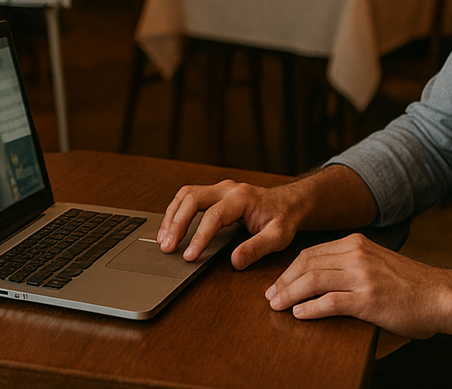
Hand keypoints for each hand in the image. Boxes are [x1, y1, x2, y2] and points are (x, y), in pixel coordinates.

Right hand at [158, 179, 305, 269]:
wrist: (289, 203)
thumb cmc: (284, 218)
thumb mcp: (278, 236)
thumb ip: (256, 248)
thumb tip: (234, 261)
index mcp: (242, 198)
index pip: (213, 216)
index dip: (199, 236)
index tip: (189, 256)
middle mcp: (227, 189)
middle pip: (192, 198)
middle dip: (176, 223)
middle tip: (167, 247)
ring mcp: (219, 189)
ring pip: (186, 194)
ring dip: (172, 215)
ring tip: (162, 239)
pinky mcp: (214, 194)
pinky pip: (188, 197)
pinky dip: (176, 211)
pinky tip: (170, 228)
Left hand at [265, 233, 448, 336]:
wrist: (439, 295)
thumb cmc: (409, 284)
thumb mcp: (377, 262)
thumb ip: (351, 264)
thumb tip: (317, 277)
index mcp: (356, 243)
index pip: (311, 253)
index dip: (289, 269)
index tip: (277, 282)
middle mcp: (357, 255)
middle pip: (307, 264)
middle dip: (284, 281)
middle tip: (270, 296)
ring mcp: (363, 276)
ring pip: (313, 280)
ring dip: (290, 294)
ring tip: (277, 306)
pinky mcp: (369, 299)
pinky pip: (330, 302)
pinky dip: (310, 308)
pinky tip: (300, 314)